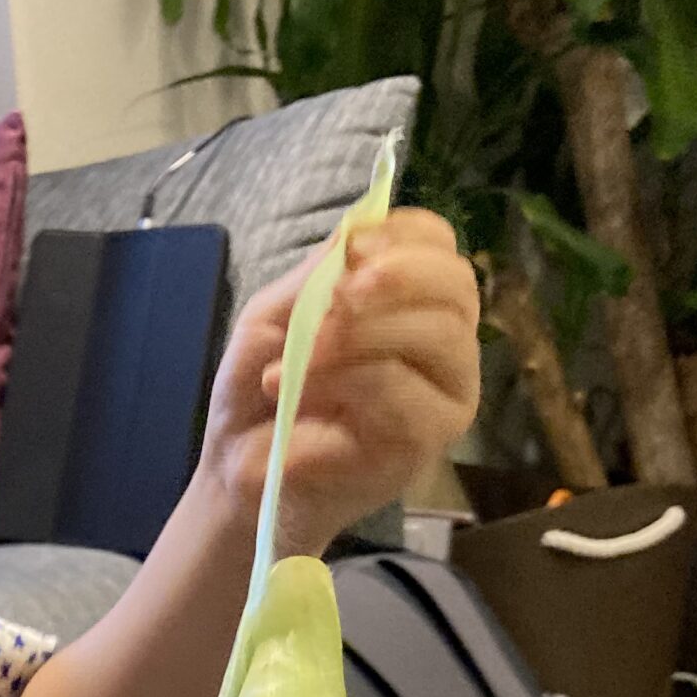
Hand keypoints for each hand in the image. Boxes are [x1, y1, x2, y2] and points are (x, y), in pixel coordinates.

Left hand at [201, 209, 480, 557]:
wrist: (239, 470)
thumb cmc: (262, 391)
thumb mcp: (276, 318)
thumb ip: (317, 276)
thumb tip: (360, 227)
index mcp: (411, 303)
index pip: (441, 247)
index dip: (405, 237)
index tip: (354, 247)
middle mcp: (442, 344)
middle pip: (457, 286)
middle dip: (396, 278)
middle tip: (338, 295)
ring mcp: (443, 394)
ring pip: (438, 337)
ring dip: (361, 336)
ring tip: (297, 361)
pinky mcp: (428, 442)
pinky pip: (405, 395)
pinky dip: (345, 386)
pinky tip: (299, 400)